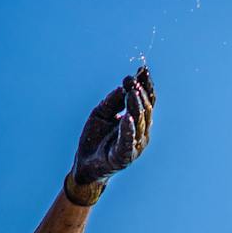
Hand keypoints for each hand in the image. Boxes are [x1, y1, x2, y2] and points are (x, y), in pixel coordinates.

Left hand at [67, 67, 154, 203]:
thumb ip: (113, 100)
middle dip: (140, 92)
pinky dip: (129, 130)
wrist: (85, 164)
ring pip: (140, 122)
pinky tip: (127, 118)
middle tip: (132, 78)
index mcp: (137, 120)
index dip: (146, 84)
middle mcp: (141, 131)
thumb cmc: (95, 138)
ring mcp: (135, 144)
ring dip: (136, 105)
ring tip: (133, 91)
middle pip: (146, 108)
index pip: (146, 99)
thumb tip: (125, 86)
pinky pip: (128, 141)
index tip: (143, 68)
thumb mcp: (101, 112)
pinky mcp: (124, 156)